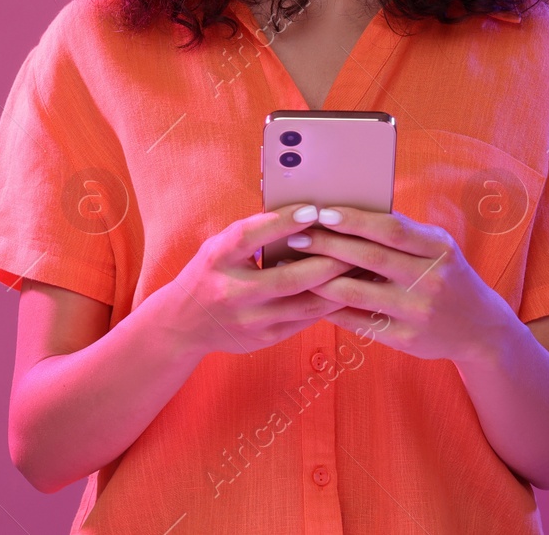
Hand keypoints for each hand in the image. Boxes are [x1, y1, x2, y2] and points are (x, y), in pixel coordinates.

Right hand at [162, 203, 355, 358]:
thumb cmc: (212, 271)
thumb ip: (254, 232)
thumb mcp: (221, 245)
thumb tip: (303, 212)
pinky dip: (331, 304)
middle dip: (329, 260)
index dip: (283, 223)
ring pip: (306, 304)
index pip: (251, 237)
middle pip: (289, 278)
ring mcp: (251, 320)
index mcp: (218, 259)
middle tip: (358, 243)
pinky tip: (350, 290)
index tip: (313, 209)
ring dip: (339, 285)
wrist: (184, 323)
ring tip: (364, 267)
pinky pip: (307, 320)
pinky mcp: (266, 338)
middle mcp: (233, 292)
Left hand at [292, 207, 512, 362]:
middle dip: (328, 245)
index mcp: (438, 249)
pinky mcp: (406, 340)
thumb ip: (403, 232)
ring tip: (295, 266)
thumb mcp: (438, 247)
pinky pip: (359, 321)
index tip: (323, 212)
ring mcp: (417, 312)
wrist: (479, 329)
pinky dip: (331, 307)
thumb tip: (352, 209)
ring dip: (320, 278)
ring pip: (357, 293)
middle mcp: (431, 280)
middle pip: (370, 258)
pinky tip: (311, 296)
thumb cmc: (447, 275)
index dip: (354, 220)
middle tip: (296, 236)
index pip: (391, 230)